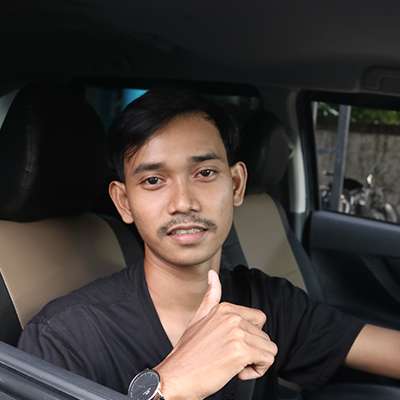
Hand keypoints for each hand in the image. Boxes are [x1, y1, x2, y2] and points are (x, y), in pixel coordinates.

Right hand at [155, 270, 277, 399]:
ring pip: (268, 348)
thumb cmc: (187, 353)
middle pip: (264, 335)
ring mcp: (236, 333)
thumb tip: (212, 274)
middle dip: (252, 350)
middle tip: (230, 358)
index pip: (258, 319)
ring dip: (255, 361)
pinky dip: (257, 371)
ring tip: (234, 364)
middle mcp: (232, 317)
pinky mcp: (241, 351)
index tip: (232, 345)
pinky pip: (267, 360)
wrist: (175, 377)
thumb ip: (210, 296)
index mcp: (224, 308)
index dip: (249, 336)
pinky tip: (237, 372)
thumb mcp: (198, 318)